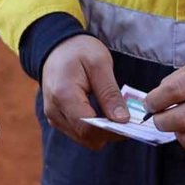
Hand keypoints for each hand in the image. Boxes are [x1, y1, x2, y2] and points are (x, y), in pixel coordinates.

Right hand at [40, 35, 128, 149]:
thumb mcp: (100, 64)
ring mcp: (53, 117)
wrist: (56, 46)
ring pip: (83, 138)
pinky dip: (93, 128)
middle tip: (127, 119)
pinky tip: (103, 114)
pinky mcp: (56, 118)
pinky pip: (78, 132)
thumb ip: (110, 93)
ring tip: (115, 114)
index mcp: (63, 96)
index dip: (111, 132)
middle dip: (108, 133)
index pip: (88, 128)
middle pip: (86, 137)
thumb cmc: (78, 50)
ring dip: (101, 132)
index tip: (131, 125)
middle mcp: (54, 111)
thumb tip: (122, 120)